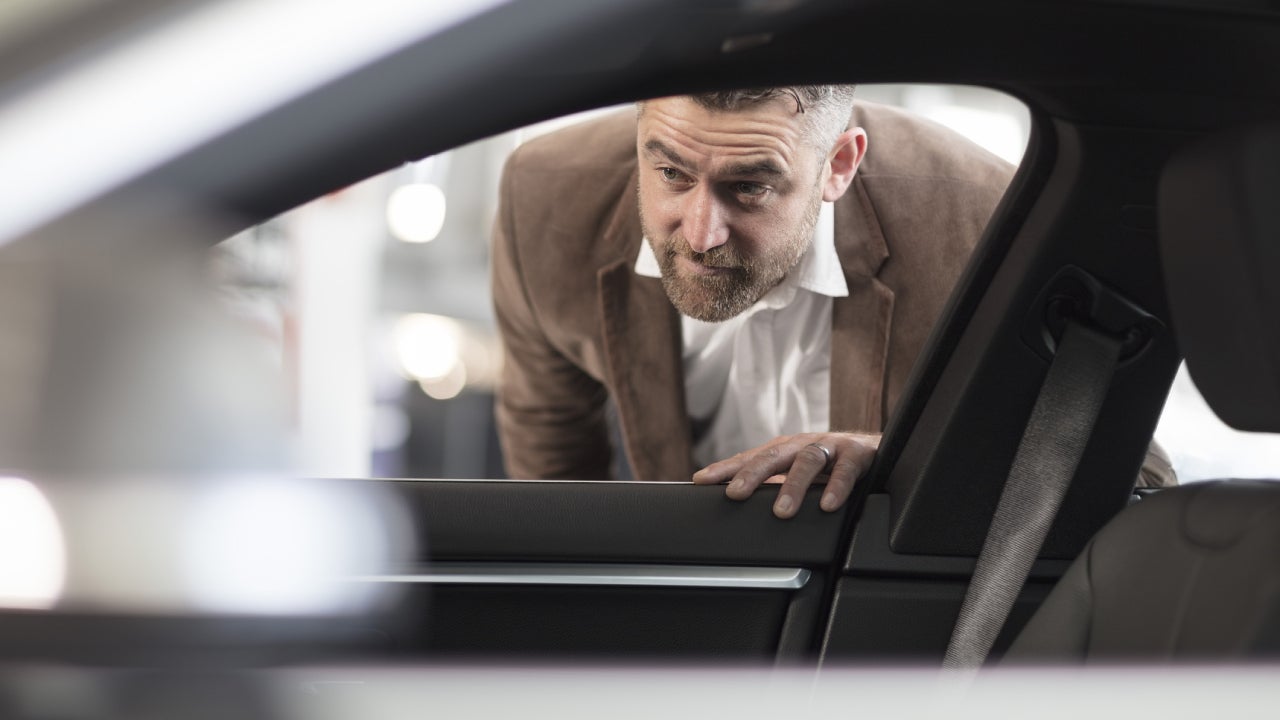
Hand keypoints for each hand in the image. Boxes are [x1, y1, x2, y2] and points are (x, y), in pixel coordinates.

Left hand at [692, 432, 880, 518]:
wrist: (875, 451)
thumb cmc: (829, 466)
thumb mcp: (797, 475)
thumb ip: (772, 487)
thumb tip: (737, 506)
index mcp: (785, 450)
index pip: (749, 458)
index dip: (725, 469)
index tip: (701, 480)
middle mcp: (803, 444)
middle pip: (773, 456)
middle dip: (752, 474)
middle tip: (736, 495)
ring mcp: (830, 447)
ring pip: (808, 461)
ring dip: (794, 486)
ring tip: (782, 510)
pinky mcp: (857, 454)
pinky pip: (846, 470)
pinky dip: (837, 487)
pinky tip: (828, 504)